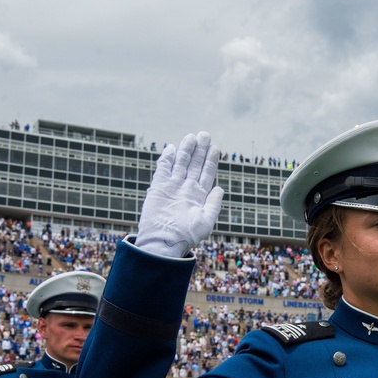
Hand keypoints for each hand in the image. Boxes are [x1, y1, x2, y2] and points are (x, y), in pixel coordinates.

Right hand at [136, 132, 224, 257]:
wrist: (164, 242)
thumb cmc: (186, 236)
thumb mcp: (206, 222)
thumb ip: (213, 204)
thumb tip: (220, 188)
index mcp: (198, 196)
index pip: (206, 173)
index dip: (211, 160)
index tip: (215, 148)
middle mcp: (185, 189)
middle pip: (194, 165)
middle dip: (199, 150)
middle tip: (204, 134)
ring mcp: (172, 187)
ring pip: (180, 163)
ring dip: (186, 150)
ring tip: (192, 136)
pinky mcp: (158, 187)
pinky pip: (162, 169)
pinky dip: (167, 158)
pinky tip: (171, 148)